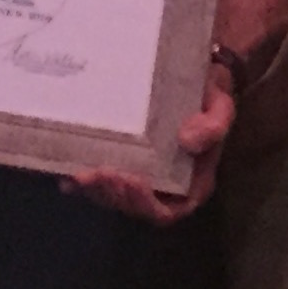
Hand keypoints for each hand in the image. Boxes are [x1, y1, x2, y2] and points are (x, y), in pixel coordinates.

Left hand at [68, 64, 233, 224]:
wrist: (194, 78)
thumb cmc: (209, 95)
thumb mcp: (221, 107)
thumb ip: (213, 127)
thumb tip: (188, 141)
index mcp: (191, 183)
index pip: (168, 210)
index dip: (146, 203)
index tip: (131, 180)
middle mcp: (165, 186)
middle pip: (135, 207)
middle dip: (113, 195)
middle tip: (95, 174)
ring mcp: (142, 176)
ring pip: (115, 198)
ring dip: (95, 191)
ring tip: (79, 175)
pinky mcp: (123, 162)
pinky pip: (102, 181)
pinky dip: (83, 183)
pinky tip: (66, 176)